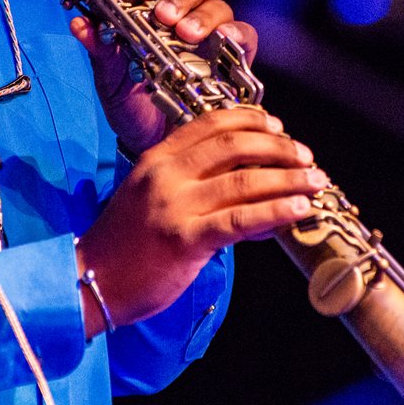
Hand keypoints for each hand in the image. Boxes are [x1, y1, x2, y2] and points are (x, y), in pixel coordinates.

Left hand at [70, 0, 259, 154]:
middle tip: (165, 17)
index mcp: (155, 16)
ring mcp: (213, 40)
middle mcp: (186, 21)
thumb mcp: (110, 80)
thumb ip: (100, 50)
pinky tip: (223, 40)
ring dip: (204, 16)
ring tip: (187, 35)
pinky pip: (245, 37)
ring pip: (219, 7)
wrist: (151, 146)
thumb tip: (80, 23)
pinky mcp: (235, 62)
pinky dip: (237, 34)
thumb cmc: (132, 108)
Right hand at [74, 107, 318, 337]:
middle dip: (279, 148)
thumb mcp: (151, 198)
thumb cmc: (124, 246)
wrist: (89, 283)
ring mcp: (175, 206)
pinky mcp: (185, 239)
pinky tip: (297, 209)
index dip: (251, 121)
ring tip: (314, 182)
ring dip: (287, 179)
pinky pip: (240, 219)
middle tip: (306, 157)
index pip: (210, 124)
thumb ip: (194, 185)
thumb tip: (250, 186)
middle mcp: (166, 175)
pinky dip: (275, 211)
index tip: (279, 127)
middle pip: (234, 146)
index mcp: (157, 159)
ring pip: (244, 181)